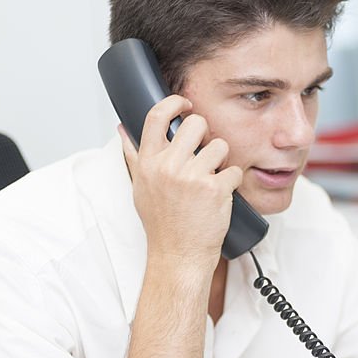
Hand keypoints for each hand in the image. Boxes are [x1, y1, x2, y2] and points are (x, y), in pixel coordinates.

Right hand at [119, 95, 242, 267]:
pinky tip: (222, 194)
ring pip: (220, 146)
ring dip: (222, 160)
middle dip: (206, 135)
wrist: (178, 255)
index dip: (174, 103)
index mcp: (148, 163)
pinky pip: (234, 170)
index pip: (156, 116)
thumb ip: (134, 156)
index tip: (185, 104)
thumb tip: (123, 129)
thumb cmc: (162, 224)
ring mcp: (192, 177)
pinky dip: (233, 182)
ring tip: (213, 178)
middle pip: (196, 123)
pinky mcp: (215, 190)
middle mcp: (168, 166)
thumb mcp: (140, 188)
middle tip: (205, 152)